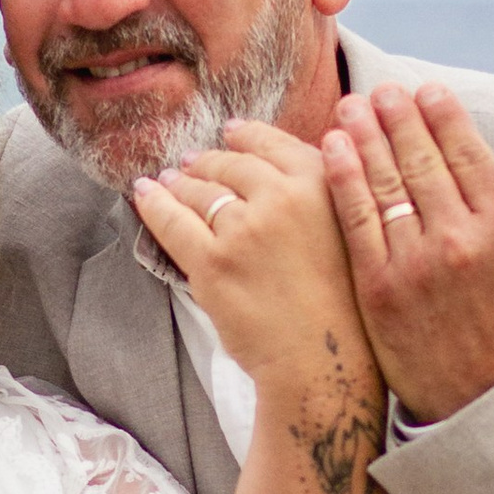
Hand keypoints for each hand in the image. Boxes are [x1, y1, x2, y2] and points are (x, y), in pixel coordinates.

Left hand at [132, 122, 375, 396]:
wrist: (324, 361)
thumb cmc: (340, 303)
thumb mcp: (348, 229)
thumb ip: (322, 190)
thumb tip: (276, 162)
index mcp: (322, 184)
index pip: (273, 143)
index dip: (246, 136)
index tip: (231, 132)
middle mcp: (283, 198)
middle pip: (232, 165)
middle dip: (208, 161)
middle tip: (192, 162)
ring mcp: (244, 228)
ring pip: (200, 191)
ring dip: (180, 183)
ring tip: (169, 180)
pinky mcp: (213, 261)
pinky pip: (172, 221)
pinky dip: (154, 204)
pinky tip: (145, 192)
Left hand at [320, 84, 493, 422]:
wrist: (488, 409)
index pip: (469, 154)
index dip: (445, 116)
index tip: (428, 89)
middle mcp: (461, 240)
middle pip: (422, 160)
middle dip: (398, 116)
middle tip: (381, 89)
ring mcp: (417, 264)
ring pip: (385, 183)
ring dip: (364, 136)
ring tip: (350, 107)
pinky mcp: (379, 289)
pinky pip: (356, 222)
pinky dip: (342, 179)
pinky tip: (332, 150)